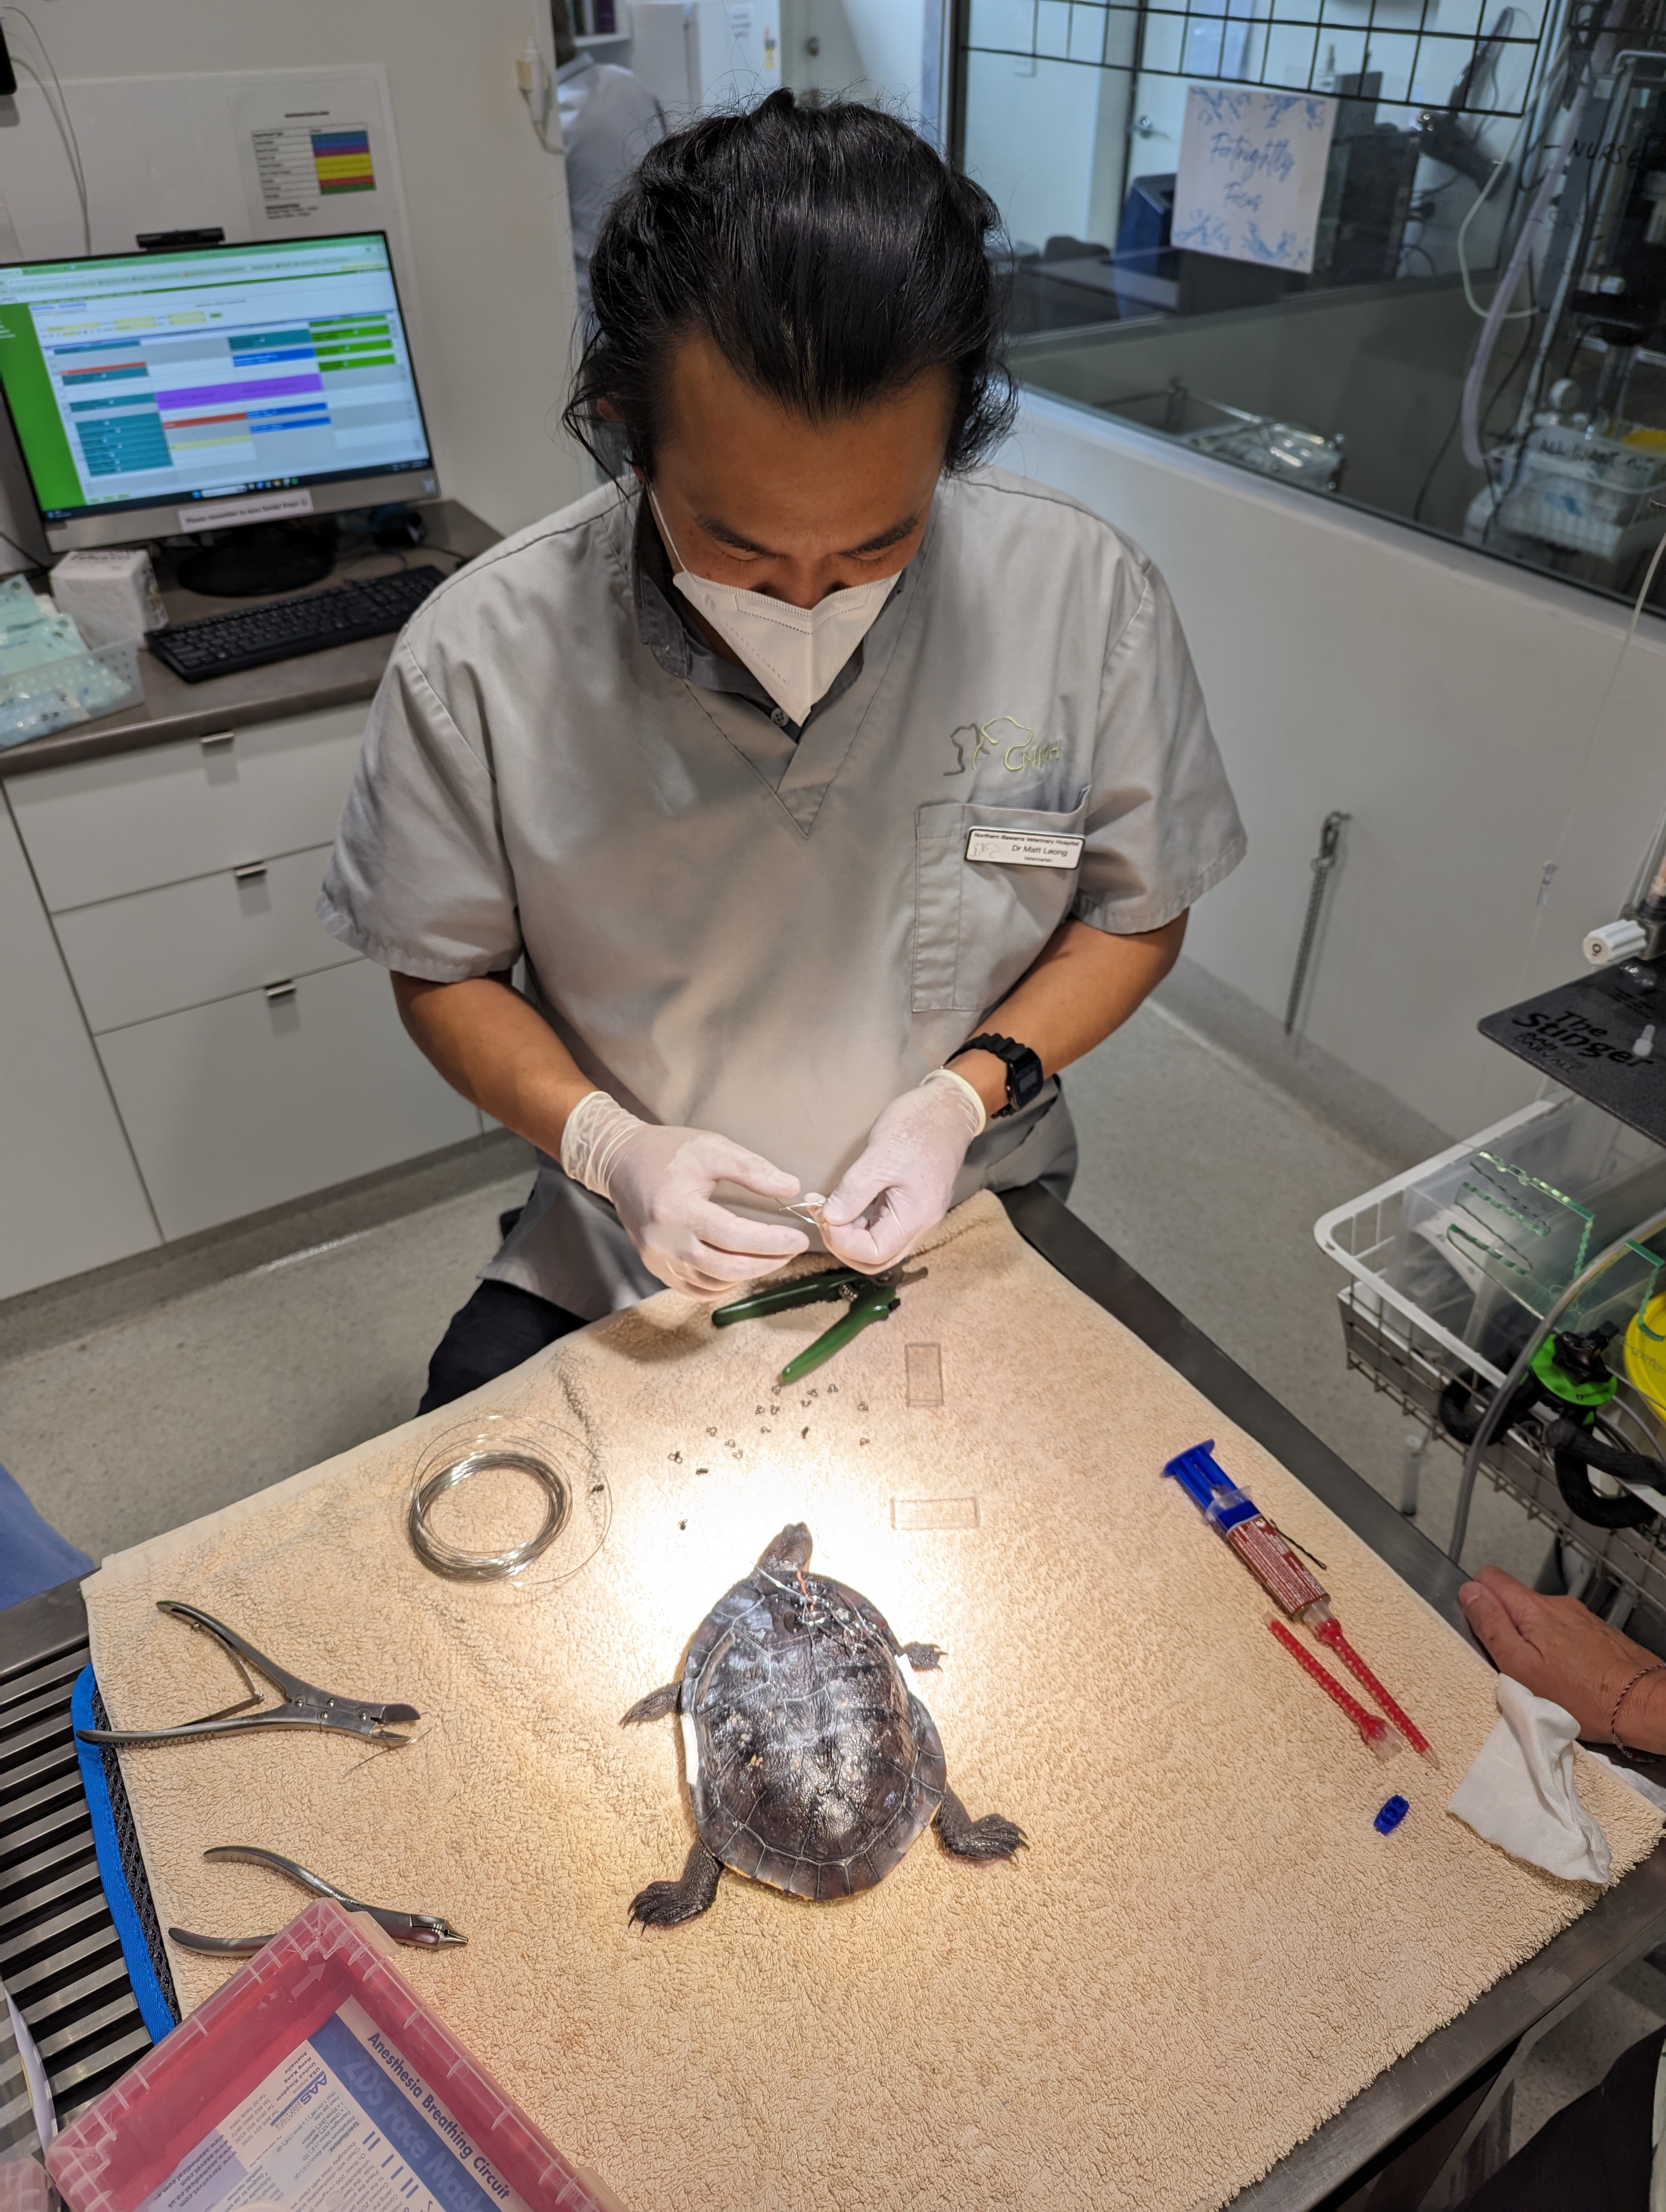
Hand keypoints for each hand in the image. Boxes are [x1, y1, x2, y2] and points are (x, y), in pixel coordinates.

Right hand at [561, 1094, 806, 1297]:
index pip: (733, 1236)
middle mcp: (664, 1240)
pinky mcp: (656, 1266)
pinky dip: (723, 1283)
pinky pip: (695, 1288)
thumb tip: (792, 1189)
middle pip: (725, 1266)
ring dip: (748, 1274)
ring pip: (712, 1282)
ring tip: (773, 1255)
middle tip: (793, 1249)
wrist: (622, 1161)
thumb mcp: (713, 1149)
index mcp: (677, 1209)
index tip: (799, 1239)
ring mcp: (658, 1258)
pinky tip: (741, 1267)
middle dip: (766, 1262)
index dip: (770, 1241)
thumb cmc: (669, 1151)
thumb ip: (753, 1170)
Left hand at [820, 1074, 983, 1273]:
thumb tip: (829, 1219)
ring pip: (880, 1248)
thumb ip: (854, 1191)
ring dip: (851, 1237)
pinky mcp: (912, 1207)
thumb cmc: (917, 1126)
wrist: (948, 1108)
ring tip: (831, 1209)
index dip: (842, 1242)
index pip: (874, 1253)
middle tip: (823, 1215)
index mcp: (915, 1216)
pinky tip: (848, 1206)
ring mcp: (918, 1217)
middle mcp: (920, 1224)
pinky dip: (862, 1226)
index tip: (824, 1213)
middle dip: (844, 1245)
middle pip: (877, 1260)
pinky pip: (885, 1230)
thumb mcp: (880, 1155)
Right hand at [1458, 1565, 1665, 1749]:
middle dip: (1505, 1627)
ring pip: (1539, 1620)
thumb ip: (1491, 1626)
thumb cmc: (1583, 1696)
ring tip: (1541, 1677)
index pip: (1489, 1577)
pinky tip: (1565, 1677)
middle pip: (1513, 1601)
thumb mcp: (1520, 1668)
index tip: (1482, 1629)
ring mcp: (1579, 1618)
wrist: (1641, 1704)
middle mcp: (1557, 1605)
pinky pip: (1562, 1633)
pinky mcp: (1596, 1633)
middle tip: (1512, 1665)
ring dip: (1533, 1642)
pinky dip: (1557, 1650)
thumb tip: (1470, 1593)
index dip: (1477, 1600)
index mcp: (1532, 1609)